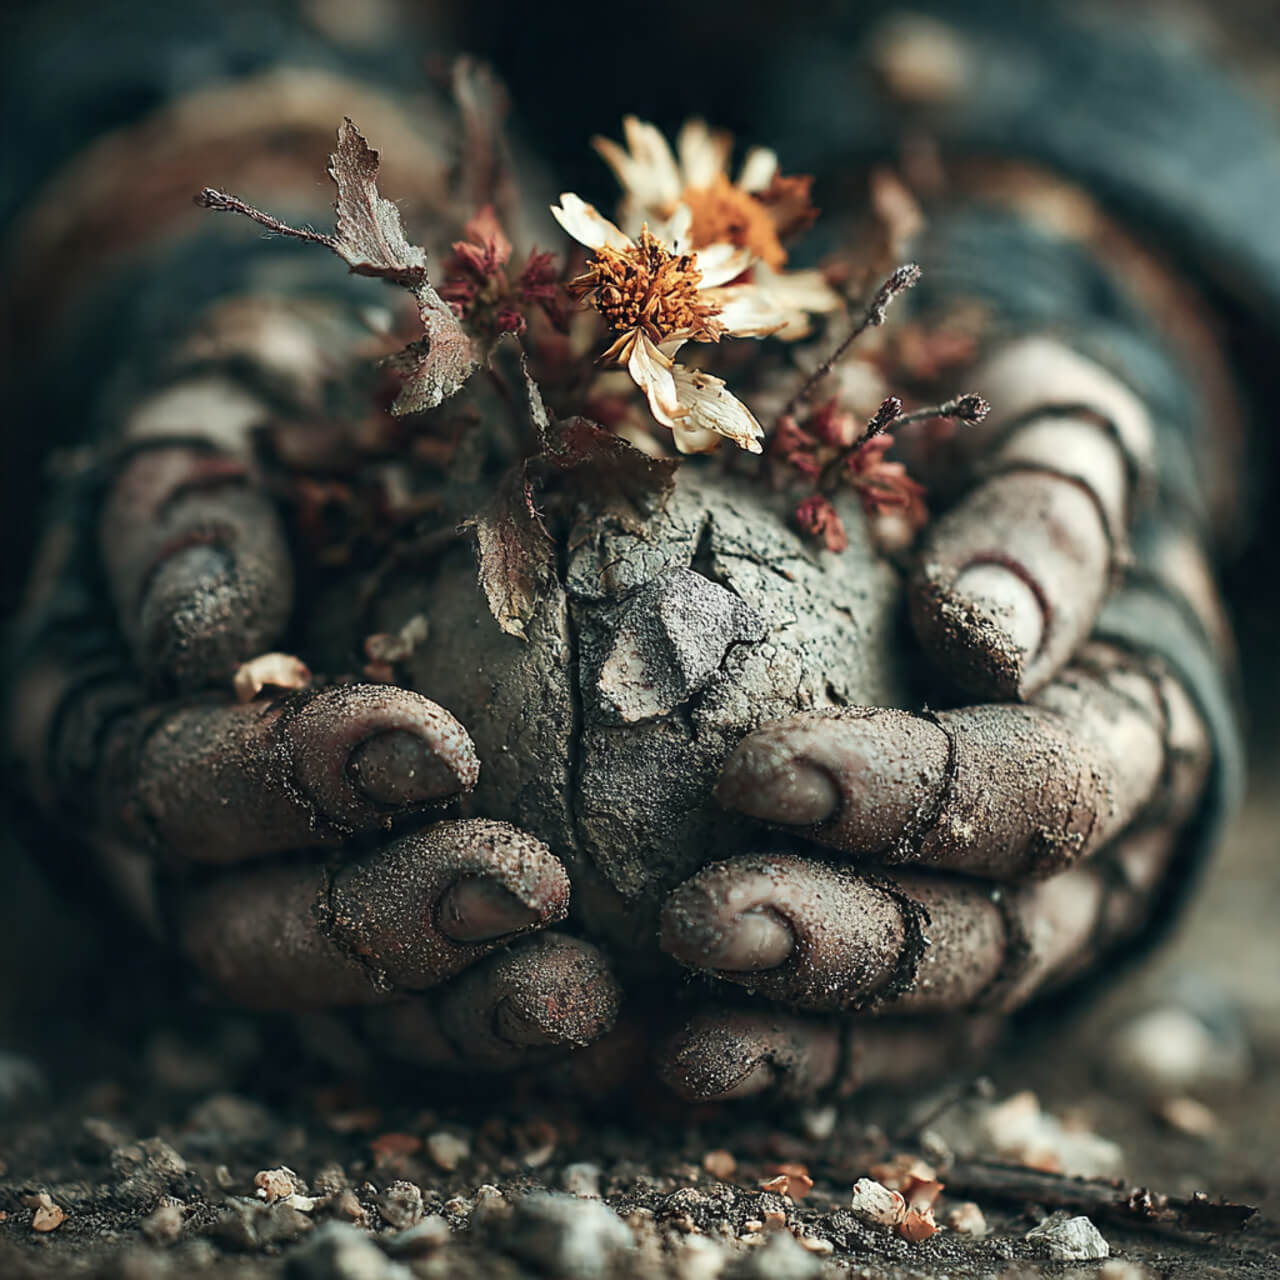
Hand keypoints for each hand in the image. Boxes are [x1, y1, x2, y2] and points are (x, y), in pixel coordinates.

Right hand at [6, 314, 620, 1075]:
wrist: (301, 430)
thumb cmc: (251, 416)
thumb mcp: (201, 422)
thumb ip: (184, 517)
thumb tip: (210, 637)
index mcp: (111, 717)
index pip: (168, 785)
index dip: (285, 785)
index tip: (432, 748)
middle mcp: (180, 834)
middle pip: (242, 929)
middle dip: (384, 922)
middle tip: (525, 890)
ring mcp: (279, 883)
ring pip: (340, 998)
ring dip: (459, 1005)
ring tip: (580, 992)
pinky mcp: (374, 900)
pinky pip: (423, 999)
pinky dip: (505, 1012)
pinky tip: (612, 1005)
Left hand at [652, 336, 1225, 1100]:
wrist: (1018, 521)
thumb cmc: (1019, 465)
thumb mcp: (1060, 436)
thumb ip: (1047, 514)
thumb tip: (986, 630)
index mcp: (1128, 725)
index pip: (1042, 784)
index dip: (916, 794)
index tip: (759, 769)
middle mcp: (1091, 855)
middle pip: (992, 934)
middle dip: (847, 940)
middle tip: (700, 922)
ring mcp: (1022, 921)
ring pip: (932, 1010)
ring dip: (804, 1030)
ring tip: (672, 1034)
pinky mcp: (947, 956)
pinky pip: (875, 1035)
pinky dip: (782, 1056)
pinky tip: (670, 1057)